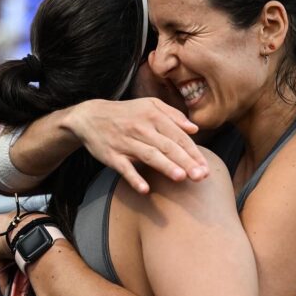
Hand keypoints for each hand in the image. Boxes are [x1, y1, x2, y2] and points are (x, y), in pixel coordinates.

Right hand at [67, 98, 208, 192]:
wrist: (89, 116)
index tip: (205, 167)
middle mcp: (140, 128)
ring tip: (181, 177)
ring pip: (148, 155)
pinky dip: (133, 178)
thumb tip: (195, 129)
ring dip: (165, 166)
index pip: (178, 135)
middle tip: (201, 176)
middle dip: (185, 161)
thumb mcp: (149, 105)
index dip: (193, 152)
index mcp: (153, 115)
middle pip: (167, 146)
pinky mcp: (111, 155)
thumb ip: (173, 115)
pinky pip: (124, 167)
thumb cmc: (126, 113)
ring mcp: (125, 142)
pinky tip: (145, 189)